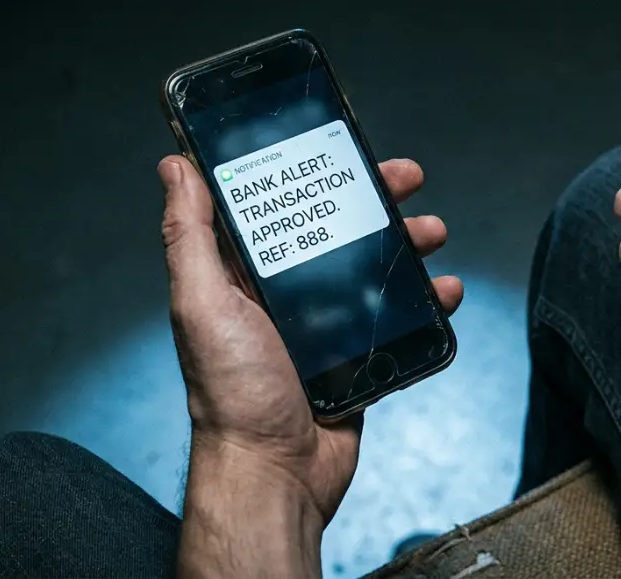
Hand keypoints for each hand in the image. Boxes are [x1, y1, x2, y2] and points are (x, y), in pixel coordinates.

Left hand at [158, 155, 463, 523]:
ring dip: (408, 247)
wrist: (275, 474)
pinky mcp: (356, 358)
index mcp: (242, 276)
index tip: (342, 147)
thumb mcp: (202, 305)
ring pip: (374, 270)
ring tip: (434, 235)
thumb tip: (174, 167)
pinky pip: (398, 319)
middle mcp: (282, 296)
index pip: (280, 207)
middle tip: (408, 180)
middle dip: (375, 202)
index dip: (311, 173)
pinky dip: (426, 303)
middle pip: (336, 230)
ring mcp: (323, 327)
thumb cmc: (232, 394)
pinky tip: (446, 292)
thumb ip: (189, 236)